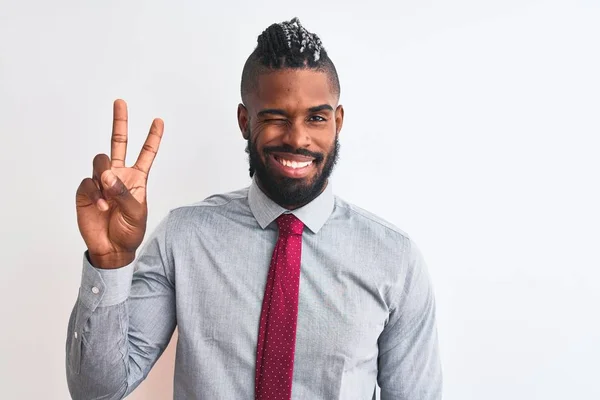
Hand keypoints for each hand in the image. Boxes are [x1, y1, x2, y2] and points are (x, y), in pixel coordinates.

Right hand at [75, 99, 163, 268]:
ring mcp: (101, 181)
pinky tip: (101, 206)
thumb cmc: (129, 231)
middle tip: (120, 102)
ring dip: (105, 176)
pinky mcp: (86, 190)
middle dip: (119, 122)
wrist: (112, 248)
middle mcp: (119, 175)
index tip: (159, 121)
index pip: (146, 153)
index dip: (152, 138)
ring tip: (109, 199)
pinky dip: (96, 192)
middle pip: (118, 143)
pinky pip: (89, 181)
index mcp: (137, 178)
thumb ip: (124, 192)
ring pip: (100, 161)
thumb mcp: (137, 212)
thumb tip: (107, 174)